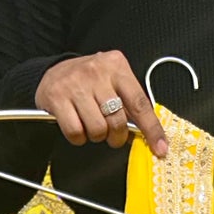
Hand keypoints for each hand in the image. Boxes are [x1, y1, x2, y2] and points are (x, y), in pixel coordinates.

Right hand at [34, 52, 167, 157]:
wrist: (53, 71)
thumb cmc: (87, 80)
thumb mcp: (112, 81)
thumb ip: (129, 103)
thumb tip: (147, 134)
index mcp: (117, 66)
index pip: (140, 103)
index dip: (151, 130)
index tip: (160, 147)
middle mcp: (97, 72)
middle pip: (118, 121)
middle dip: (116, 136)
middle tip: (111, 134)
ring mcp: (76, 84)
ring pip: (97, 129)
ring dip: (96, 136)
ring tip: (92, 125)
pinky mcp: (58, 97)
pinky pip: (76, 132)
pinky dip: (78, 137)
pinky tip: (78, 125)